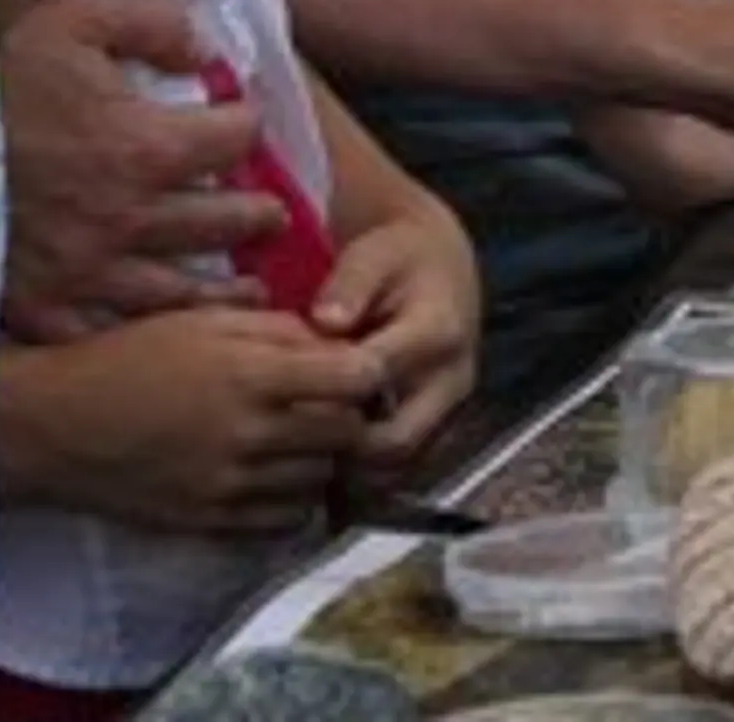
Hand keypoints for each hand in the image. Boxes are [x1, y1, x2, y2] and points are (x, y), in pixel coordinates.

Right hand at [0, 0, 290, 340]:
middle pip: (221, 222)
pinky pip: (106, 331)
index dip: (246, 124)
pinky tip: (158, 333)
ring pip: (179, 292)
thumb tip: (204, 46)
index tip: (245, 124)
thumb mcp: (73, 15)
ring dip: (223, 290)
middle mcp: (130, 218)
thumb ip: (149, 21)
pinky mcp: (42, 306)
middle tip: (274, 217)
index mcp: (147, 146)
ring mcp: (88, 271)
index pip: (234, 138)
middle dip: (255, 214)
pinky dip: (138, 332)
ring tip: (249, 292)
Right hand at [0, 310, 385, 534]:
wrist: (59, 425)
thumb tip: (333, 341)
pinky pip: (285, 519)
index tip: (360, 366)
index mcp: (251, 373)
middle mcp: (251, 433)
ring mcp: (233, 484)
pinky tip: (275, 472)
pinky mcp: (214, 521)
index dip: (369, 371)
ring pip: (321, 480)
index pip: (356, 379)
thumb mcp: (201, 320)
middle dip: (352, 416)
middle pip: (348, 435)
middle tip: (337, 403)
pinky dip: (293, 497)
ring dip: (324, 458)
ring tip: (304, 436)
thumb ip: (274, 329)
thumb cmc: (128, 357)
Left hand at [309, 210, 477, 472]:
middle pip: (396, 442)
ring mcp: (448, 413)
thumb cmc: (396, 257)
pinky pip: (399, 471)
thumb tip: (325, 322)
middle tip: (283, 444)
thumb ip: (349, 284)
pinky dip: (360, 478)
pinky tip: (318, 469)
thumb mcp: (373, 254)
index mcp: (437, 332)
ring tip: (295, 463)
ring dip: (348, 474)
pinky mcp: (438, 431)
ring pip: (398, 469)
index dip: (327, 393)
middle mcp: (452, 381)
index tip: (281, 396)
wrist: (440, 267)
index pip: (379, 377)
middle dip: (338, 450)